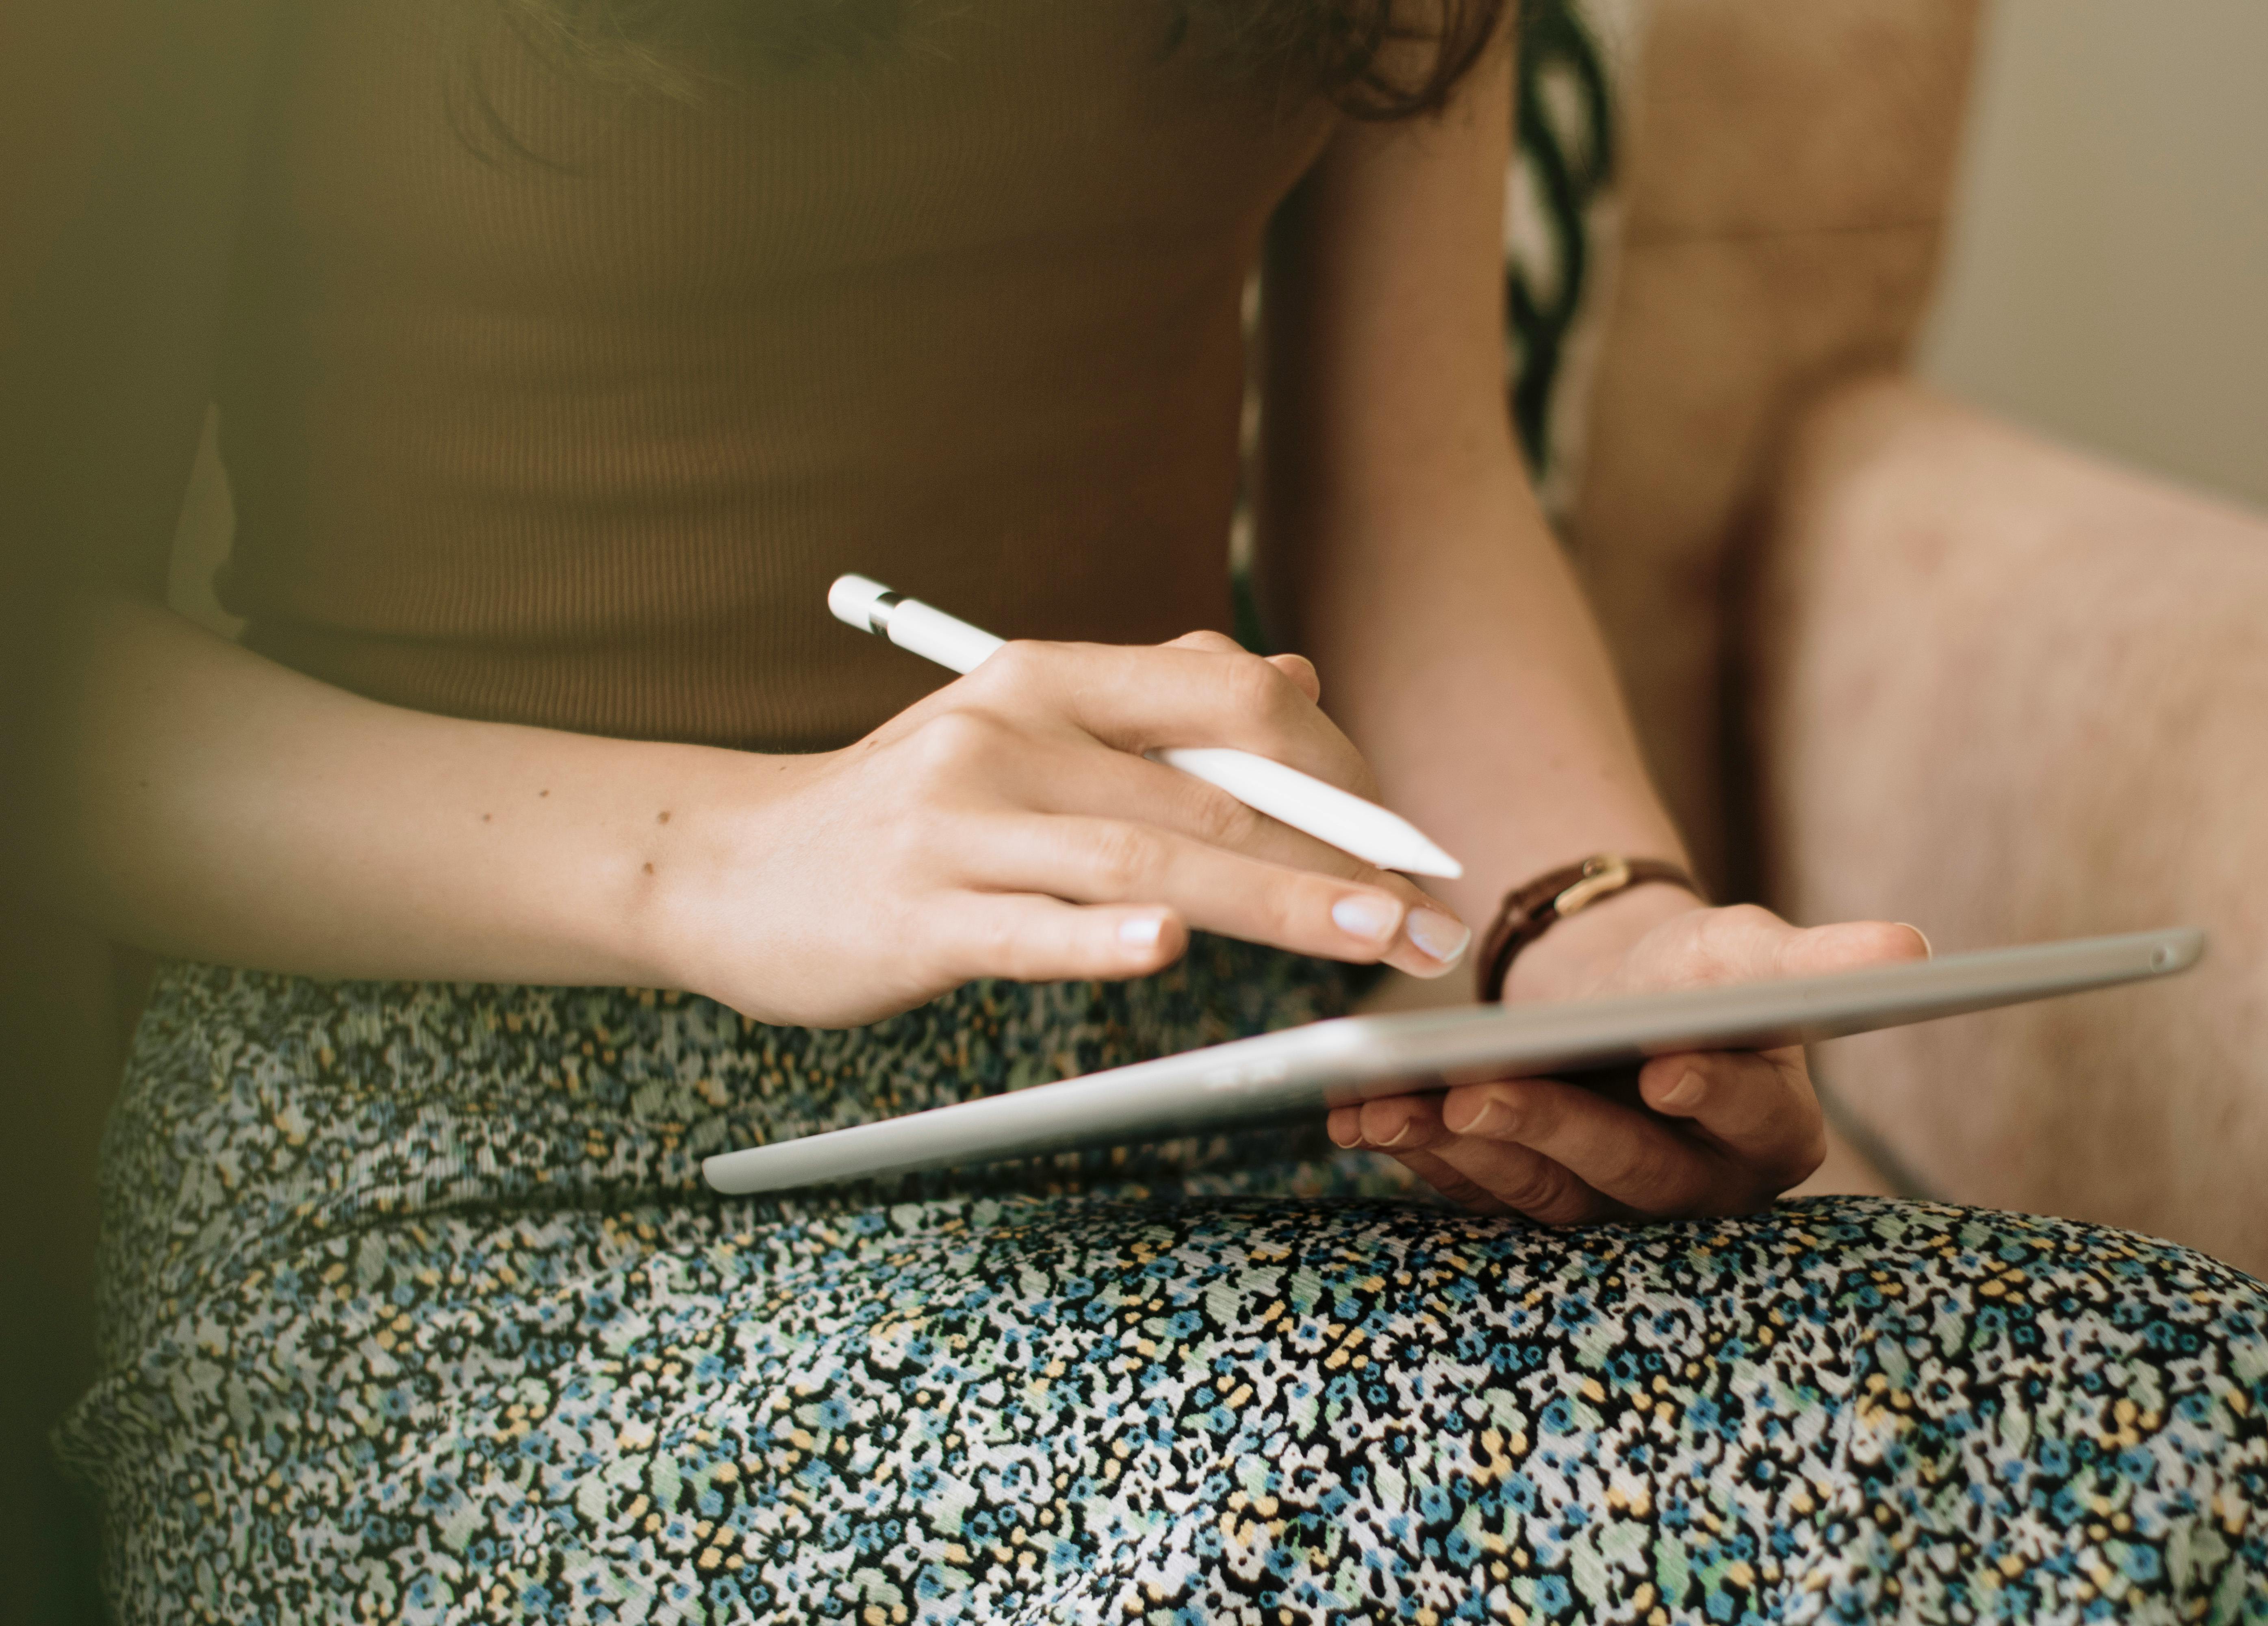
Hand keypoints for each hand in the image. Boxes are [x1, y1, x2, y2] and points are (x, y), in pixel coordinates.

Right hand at [648, 632, 1470, 1026]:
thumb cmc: (909, 807)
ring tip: (1370, 934)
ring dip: (1271, 899)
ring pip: (1140, 856)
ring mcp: (956, 826)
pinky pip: (1022, 926)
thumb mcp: (1030, 729)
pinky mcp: (909, 914)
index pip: (1229, 698)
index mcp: (1051, 679)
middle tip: (1431, 919)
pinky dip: (1097, 936)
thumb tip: (1296, 674)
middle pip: (1207, 791)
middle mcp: (1010, 735)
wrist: (730, 860)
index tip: (1412, 839)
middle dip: (1340, 857)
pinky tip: (1167, 945)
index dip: (1337, 765)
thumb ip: (1160, 709)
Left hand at [1326, 899, 1929, 1223]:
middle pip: (1626, 1172)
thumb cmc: (1704, 975)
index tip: (1666, 1065)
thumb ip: (1815, 960)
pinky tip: (1355, 1117)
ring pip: (1536, 1193)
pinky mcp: (1532, 1199)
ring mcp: (1607, 1205)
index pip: (1752, 1120)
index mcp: (1773, 1132)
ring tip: (1384, 1104)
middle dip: (1545, 1129)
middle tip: (1476, 1087)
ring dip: (1457, 1148)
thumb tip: (1911, 949)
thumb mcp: (1749, 952)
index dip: (1712, 1095)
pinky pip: (1474, 1190)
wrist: (1622, 1000)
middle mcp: (1696, 1190)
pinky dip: (1413, 1152)